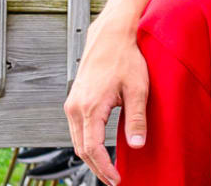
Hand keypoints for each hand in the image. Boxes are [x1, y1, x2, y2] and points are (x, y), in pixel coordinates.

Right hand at [64, 27, 148, 184]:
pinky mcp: (74, 101)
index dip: (104, 168)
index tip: (116, 179)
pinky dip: (86, 144)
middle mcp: (75, 107)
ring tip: (108, 170)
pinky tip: (99, 150)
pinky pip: (76, 130)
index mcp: (89, 107)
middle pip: (80, 149)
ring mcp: (72, 104)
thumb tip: (137, 144)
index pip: (92, 148)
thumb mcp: (138, 90)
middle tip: (113, 180)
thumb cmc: (125, 58)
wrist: (110, 38)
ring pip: (76, 140)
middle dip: (97, 168)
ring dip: (91, 157)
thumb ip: (137, 119)